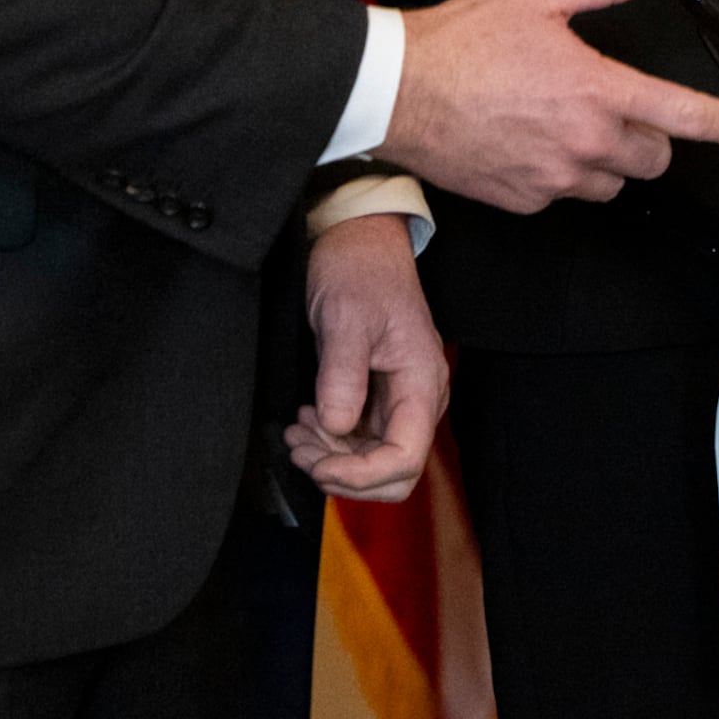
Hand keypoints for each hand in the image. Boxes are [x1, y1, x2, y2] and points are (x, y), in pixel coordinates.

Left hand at [284, 214, 446, 501]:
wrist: (361, 244)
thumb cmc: (360, 272)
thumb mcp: (345, 319)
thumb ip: (343, 376)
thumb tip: (336, 425)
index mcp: (422, 381)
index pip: (406, 458)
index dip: (362, 474)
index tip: (319, 464)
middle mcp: (418, 398)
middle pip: (395, 472)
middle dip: (345, 472)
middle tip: (302, 450)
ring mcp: (400, 400)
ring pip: (373, 460)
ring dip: (331, 458)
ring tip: (296, 432)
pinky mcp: (380, 397)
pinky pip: (360, 440)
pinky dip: (330, 442)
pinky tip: (307, 421)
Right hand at [381, 0, 718, 212]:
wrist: (394, 90)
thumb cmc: (462, 40)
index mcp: (596, 90)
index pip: (682, 115)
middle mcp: (583, 142)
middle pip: (654, 159)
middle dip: (651, 137)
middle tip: (622, 109)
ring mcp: (553, 178)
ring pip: (613, 182)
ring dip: (609, 161)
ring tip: (573, 125)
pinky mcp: (525, 200)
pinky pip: (566, 195)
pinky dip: (564, 175)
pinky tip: (536, 143)